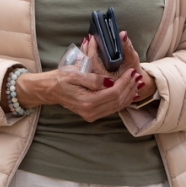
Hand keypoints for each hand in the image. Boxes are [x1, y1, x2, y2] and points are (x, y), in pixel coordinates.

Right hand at [16, 62, 139, 121]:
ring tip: (136, 82)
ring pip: (117, 106)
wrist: (48, 90)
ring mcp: (92, 115)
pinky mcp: (92, 114)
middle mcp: (91, 112)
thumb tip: (110, 81)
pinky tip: (128, 92)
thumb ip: (93, 79)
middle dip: (129, 88)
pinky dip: (122, 100)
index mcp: (87, 102)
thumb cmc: (60, 79)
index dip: (125, 82)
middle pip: (118, 101)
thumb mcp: (74, 74)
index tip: (131, 71)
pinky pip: (112, 108)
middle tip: (137, 75)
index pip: (114, 93)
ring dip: (128, 94)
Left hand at [89, 32, 153, 105]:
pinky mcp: (94, 81)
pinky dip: (85, 59)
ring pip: (84, 67)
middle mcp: (100, 83)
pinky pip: (86, 69)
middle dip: (85, 50)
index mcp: (108, 79)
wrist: (133, 82)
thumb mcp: (132, 59)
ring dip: (84, 54)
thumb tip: (122, 34)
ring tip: (85, 42)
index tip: (92, 38)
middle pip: (86, 65)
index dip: (92, 49)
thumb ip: (127, 47)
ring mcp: (96, 83)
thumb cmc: (132, 71)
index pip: (94, 62)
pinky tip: (85, 51)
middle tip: (87, 38)